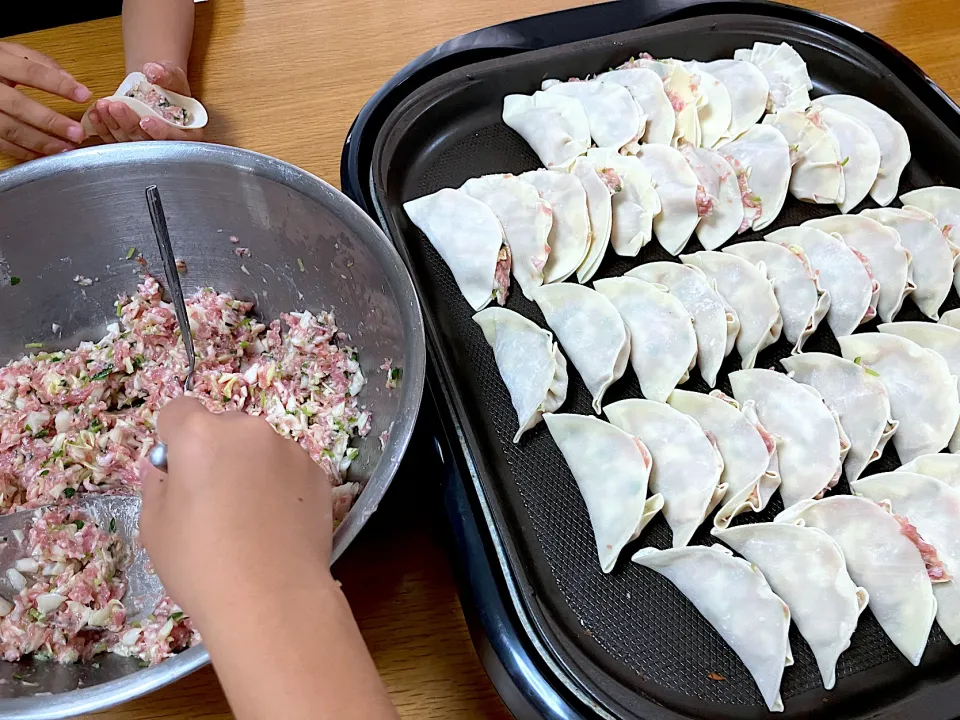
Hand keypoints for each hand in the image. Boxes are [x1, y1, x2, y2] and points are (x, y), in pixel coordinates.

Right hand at [0, 42, 89, 160]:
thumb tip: (70, 79)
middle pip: (19, 105)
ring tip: (65, 148)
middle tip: (77, 133)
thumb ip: (38, 62)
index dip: (58, 85)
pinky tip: (45, 155)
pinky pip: (1, 144)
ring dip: (41, 142)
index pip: (30, 71)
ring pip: (10, 128)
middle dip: (50, 121)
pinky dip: (24, 152)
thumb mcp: (7, 53)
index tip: (84, 95)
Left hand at [86, 61, 202, 143]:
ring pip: (130, 142)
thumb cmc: (171, 86)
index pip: (176, 139)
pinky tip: (96, 114)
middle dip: (130, 124)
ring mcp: (146, 145)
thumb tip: (152, 71)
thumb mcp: (174, 76)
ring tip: (104, 106)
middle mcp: (168, 143)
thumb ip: (167, 74)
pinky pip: (115, 140)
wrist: (157, 88)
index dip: (161, 132)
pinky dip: (104, 128)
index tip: (146, 121)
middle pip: (149, 142)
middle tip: (117, 107)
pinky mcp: (129, 142)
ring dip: (114, 125)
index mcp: (187, 132)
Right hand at [139, 397, 335, 625]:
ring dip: (252, 468)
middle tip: (214, 501)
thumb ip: (157, 484)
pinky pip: (289, 470)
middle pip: (224, 428)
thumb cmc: (201, 564)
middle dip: (216, 453)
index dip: (173, 438)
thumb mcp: (155, 527)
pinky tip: (277, 525)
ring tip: (251, 519)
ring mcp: (289, 449)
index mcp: (200, 434)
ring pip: (260, 449)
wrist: (273, 598)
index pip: (179, 410)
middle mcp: (249, 430)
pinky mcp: (318, 473)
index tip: (177, 470)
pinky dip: (282, 487)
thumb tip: (166, 468)